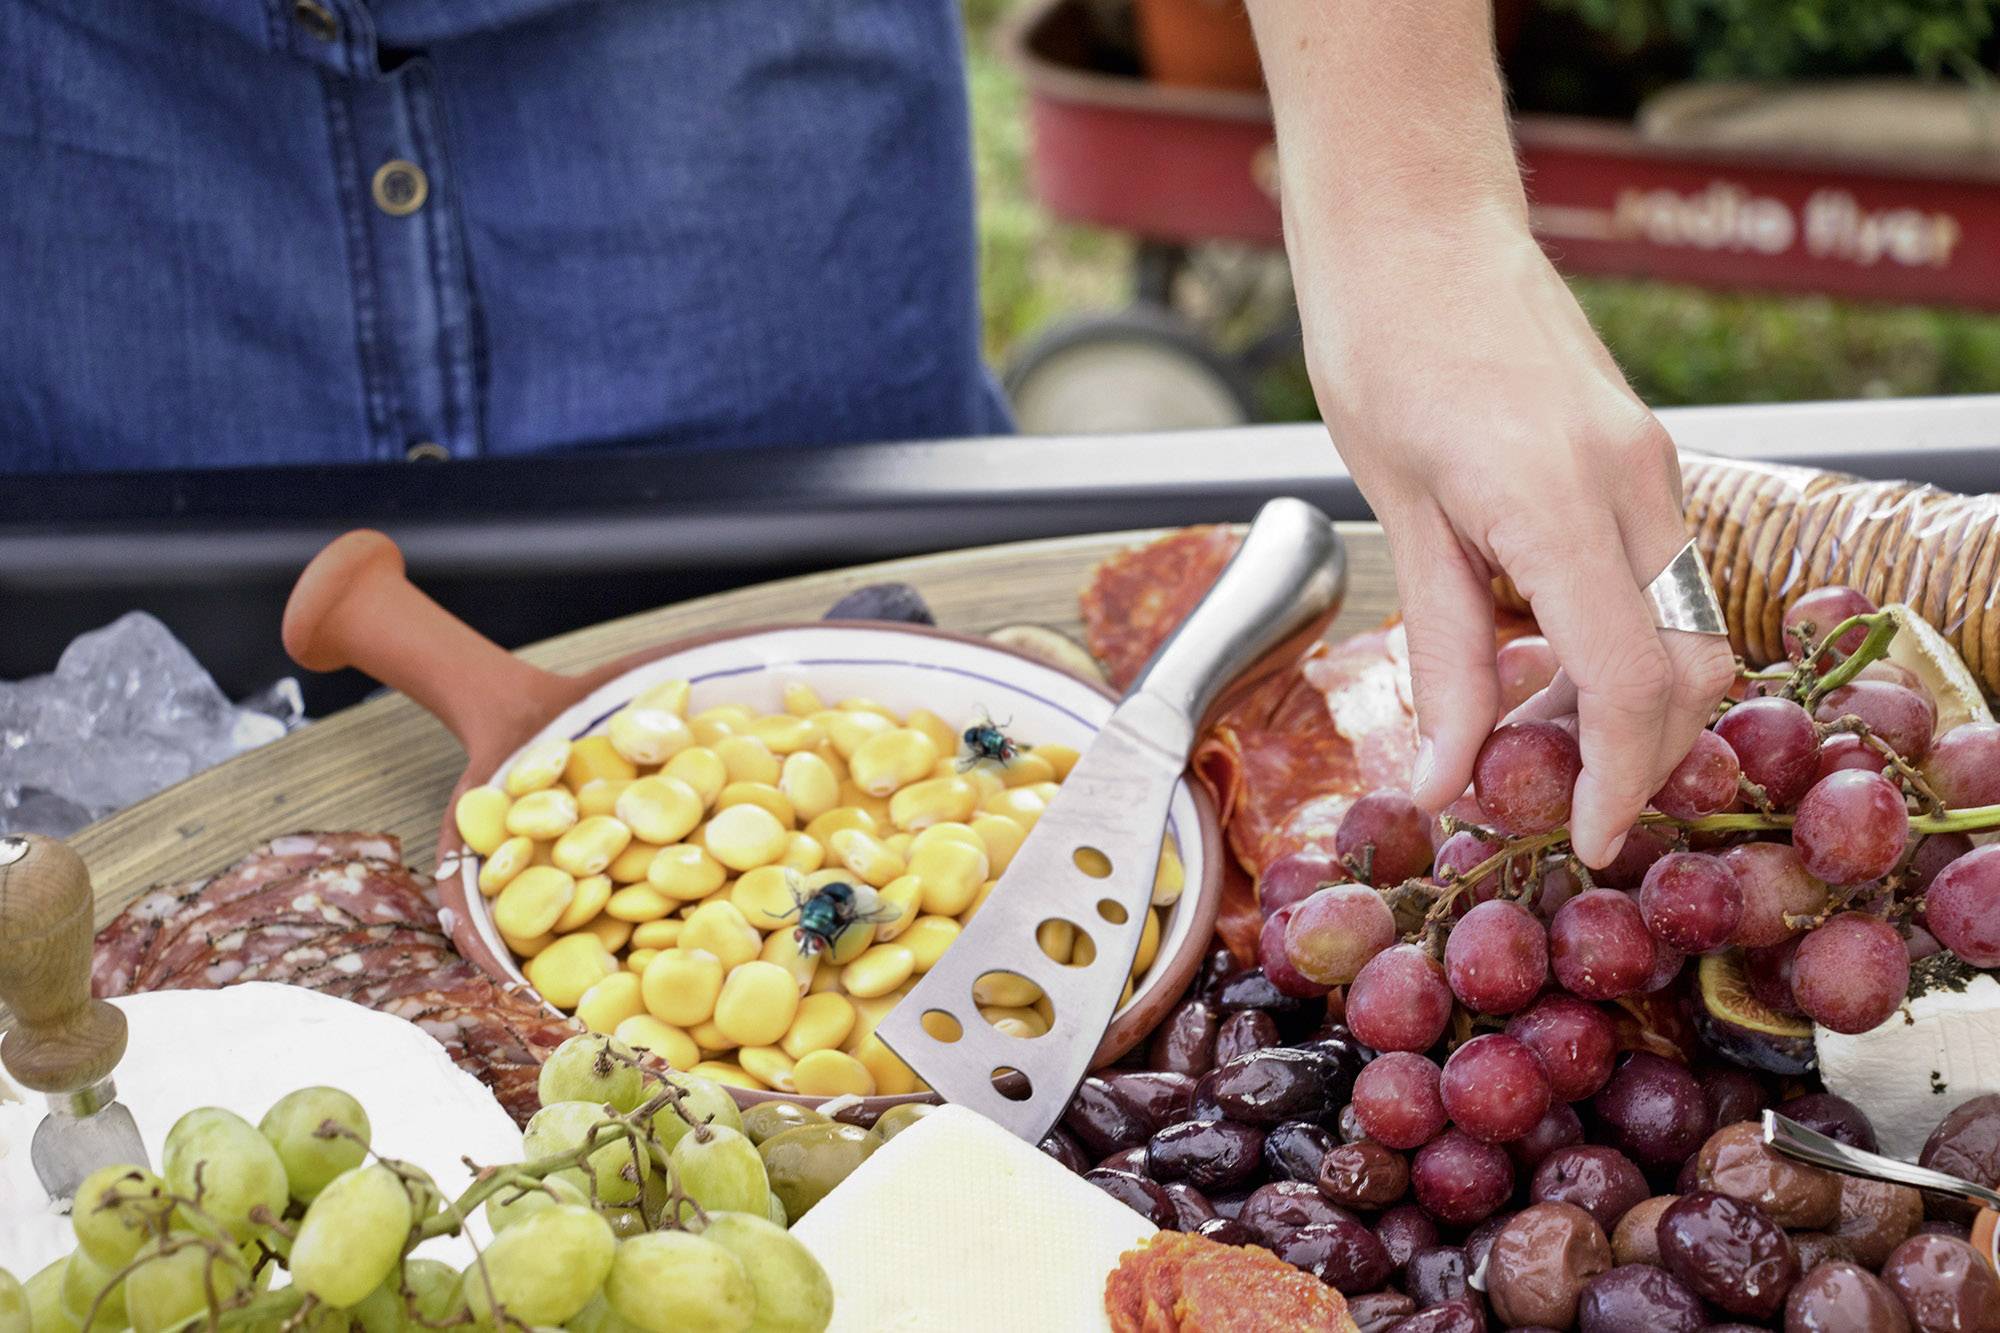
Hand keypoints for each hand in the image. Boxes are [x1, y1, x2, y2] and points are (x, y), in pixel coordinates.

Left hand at [1299, 220, 1736, 864]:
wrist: (1417, 228)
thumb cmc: (1384, 352)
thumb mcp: (1399, 516)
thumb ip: (1440, 655)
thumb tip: (1445, 778)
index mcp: (1561, 503)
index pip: (1634, 683)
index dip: (1620, 780)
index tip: (1591, 840)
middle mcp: (1633, 483)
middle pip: (1687, 665)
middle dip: (1640, 750)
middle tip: (1558, 799)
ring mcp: (1650, 462)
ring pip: (1686, 621)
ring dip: (1633, 695)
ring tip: (1538, 730)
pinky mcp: (1641, 451)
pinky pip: (1660, 571)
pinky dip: (1624, 632)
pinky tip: (1543, 649)